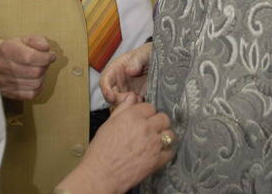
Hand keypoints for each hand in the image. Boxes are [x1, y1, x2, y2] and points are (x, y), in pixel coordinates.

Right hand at [0, 35, 55, 99]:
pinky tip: (35, 79)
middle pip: (35, 72)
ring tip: (40, 70)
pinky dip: (38, 87)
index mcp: (8, 50)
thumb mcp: (25, 40)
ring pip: (36, 84)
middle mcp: (4, 67)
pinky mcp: (9, 93)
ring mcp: (5, 82)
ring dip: (43, 77)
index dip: (45, 57)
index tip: (51, 56)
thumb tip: (47, 48)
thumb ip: (38, 41)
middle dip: (45, 66)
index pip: (30, 57)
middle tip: (45, 62)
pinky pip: (32, 94)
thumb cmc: (15, 50)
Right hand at [56, 93, 174, 193]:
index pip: (150, 106)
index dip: (147, 112)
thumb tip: (131, 97)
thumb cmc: (101, 150)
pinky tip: (159, 153)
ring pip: (170, 134)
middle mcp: (145, 127)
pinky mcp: (157, 160)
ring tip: (157, 140)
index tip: (145, 118)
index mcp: (132, 116)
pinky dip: (166, 152)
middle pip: (163, 118)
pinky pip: (170, 152)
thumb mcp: (108, 123)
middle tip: (152, 128)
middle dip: (158, 122)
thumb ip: (123, 109)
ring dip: (165, 136)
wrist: (101, 175)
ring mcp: (153, 144)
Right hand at [100, 42, 151, 104]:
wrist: (161, 61)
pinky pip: (132, 107)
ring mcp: (126, 91)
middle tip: (132, 97)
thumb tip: (129, 71)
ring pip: (120, 104)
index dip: (105, 90)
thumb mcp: (143, 54)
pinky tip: (144, 100)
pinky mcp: (136, 98)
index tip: (112, 97)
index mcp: (115, 69)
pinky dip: (136, 107)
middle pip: (110, 96)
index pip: (104, 80)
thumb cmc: (147, 54)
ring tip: (140, 98)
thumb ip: (136, 61)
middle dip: (118, 100)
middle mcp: (118, 82)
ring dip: (128, 105)